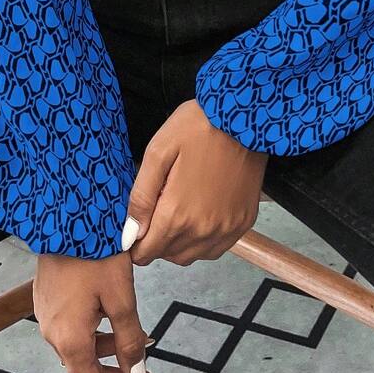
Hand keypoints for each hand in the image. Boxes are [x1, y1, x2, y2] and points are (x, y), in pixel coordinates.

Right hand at [33, 250, 155, 372]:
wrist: (66, 213)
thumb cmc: (95, 251)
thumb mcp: (121, 296)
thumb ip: (130, 339)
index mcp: (69, 338)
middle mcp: (52, 333)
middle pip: (86, 372)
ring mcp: (47, 315)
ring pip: (80, 350)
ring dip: (109, 354)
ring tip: (141, 345)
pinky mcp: (48, 299)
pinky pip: (73, 329)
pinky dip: (96, 335)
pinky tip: (117, 322)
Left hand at [125, 98, 266, 265]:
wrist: (244, 116)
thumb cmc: (198, 127)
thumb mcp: (158, 153)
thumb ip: (141, 197)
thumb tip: (130, 234)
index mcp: (177, 214)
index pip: (146, 252)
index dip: (135, 240)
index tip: (136, 224)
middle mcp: (203, 230)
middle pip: (167, 255)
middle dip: (155, 239)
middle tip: (157, 208)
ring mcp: (227, 229)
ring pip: (191, 255)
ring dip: (178, 243)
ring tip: (177, 210)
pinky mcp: (243, 223)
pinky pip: (216, 248)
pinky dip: (202, 241)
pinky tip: (199, 216)